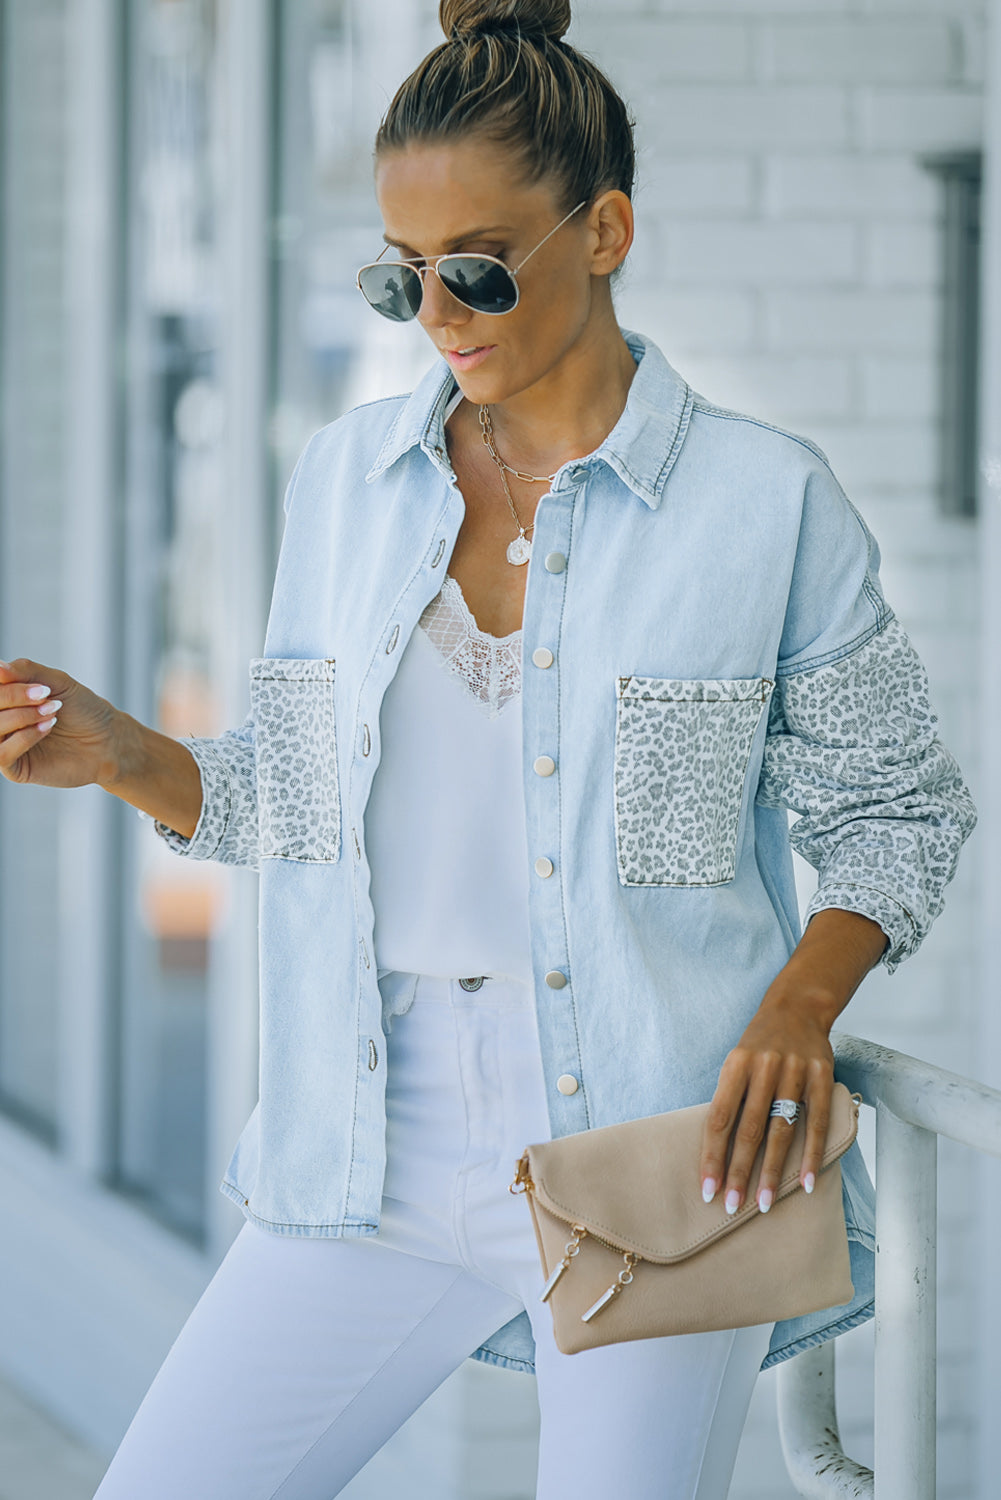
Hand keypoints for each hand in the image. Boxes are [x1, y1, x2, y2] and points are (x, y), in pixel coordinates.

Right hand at [0, 657, 119, 788]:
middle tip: (44, 696)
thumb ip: (26, 670)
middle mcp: (1, 720)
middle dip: (13, 697)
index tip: (39, 685)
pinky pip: (2, 754)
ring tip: (51, 712)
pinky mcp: (14, 768)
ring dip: (21, 716)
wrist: (109, 740)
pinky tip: (47, 728)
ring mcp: (5, 744)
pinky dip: (24, 737)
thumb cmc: (83, 709)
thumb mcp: (57, 681)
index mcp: (6, 699)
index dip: (7, 684)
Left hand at [699, 991, 834, 1216]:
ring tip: (765, 1203)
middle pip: (749, 1129)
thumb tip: (716, 1151)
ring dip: (773, 1171)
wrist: (797, 1008)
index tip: (706, 1189)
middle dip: (739, 1172)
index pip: (719, 1118)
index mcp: (735, 1065)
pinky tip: (806, 1182)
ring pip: (782, 1130)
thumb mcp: (736, 1063)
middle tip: (732, 1207)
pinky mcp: (822, 1076)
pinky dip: (812, 1155)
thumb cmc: (759, 1045)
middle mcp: (764, 1067)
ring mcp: (795, 1071)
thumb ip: (730, 1100)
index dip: (712, 1156)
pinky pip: (817, 1122)